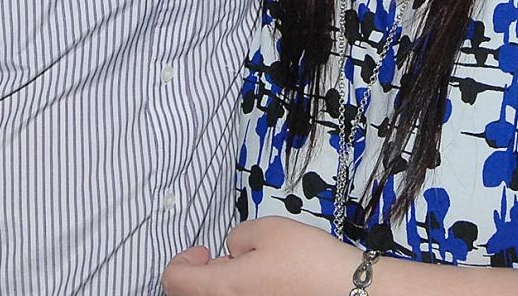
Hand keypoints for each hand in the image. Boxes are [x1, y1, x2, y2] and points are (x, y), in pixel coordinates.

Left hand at [162, 218, 356, 295]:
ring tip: (250, 268)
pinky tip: (263, 283)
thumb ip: (237, 236)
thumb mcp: (266, 228)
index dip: (182, 260)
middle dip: (201, 274)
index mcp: (223, 288)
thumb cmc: (308, 262)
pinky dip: (240, 294)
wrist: (345, 289)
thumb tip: (232, 250)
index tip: (202, 250)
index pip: (173, 281)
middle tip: (224, 258)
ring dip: (222, 284)